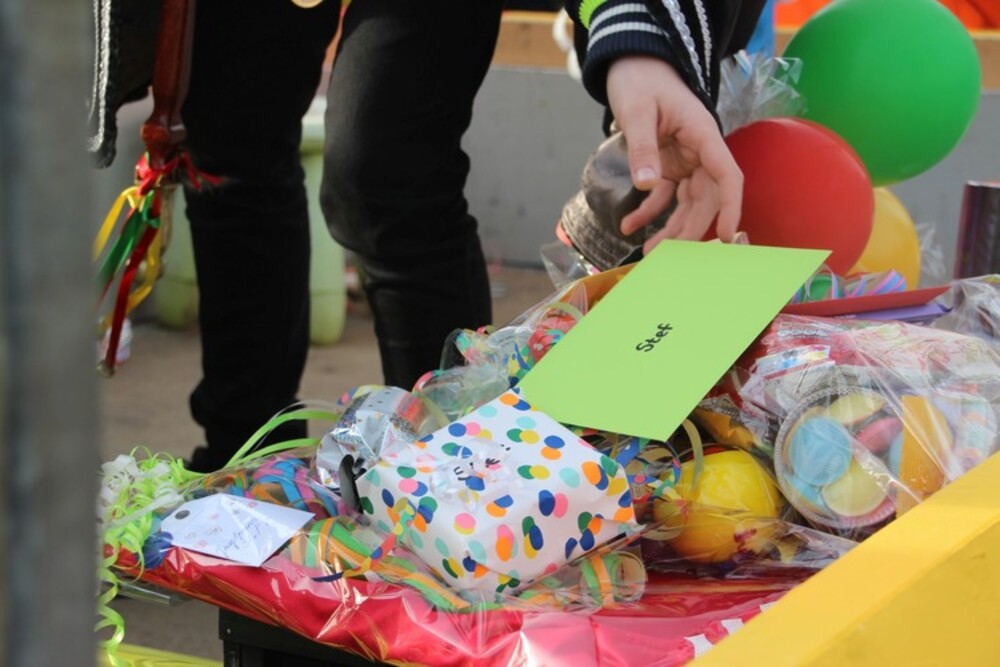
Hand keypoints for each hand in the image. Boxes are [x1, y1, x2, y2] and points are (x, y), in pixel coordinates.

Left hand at [606, 56, 742, 252]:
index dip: (731, 207)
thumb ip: (642, 147)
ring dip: (670, 229)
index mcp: (704, 135)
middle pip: (706, 199)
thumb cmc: (640, 80)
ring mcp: (686, 160)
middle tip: (668, 256)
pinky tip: (629, 227)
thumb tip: (646, 185)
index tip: (728, 237)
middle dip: (690, 230)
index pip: (728, 176)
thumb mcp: (636, 111)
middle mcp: (700, 151)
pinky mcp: (669, 165)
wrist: (632, 65)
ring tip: (648, 251)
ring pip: (687, 203)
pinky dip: (648, 213)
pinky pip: (664, 196)